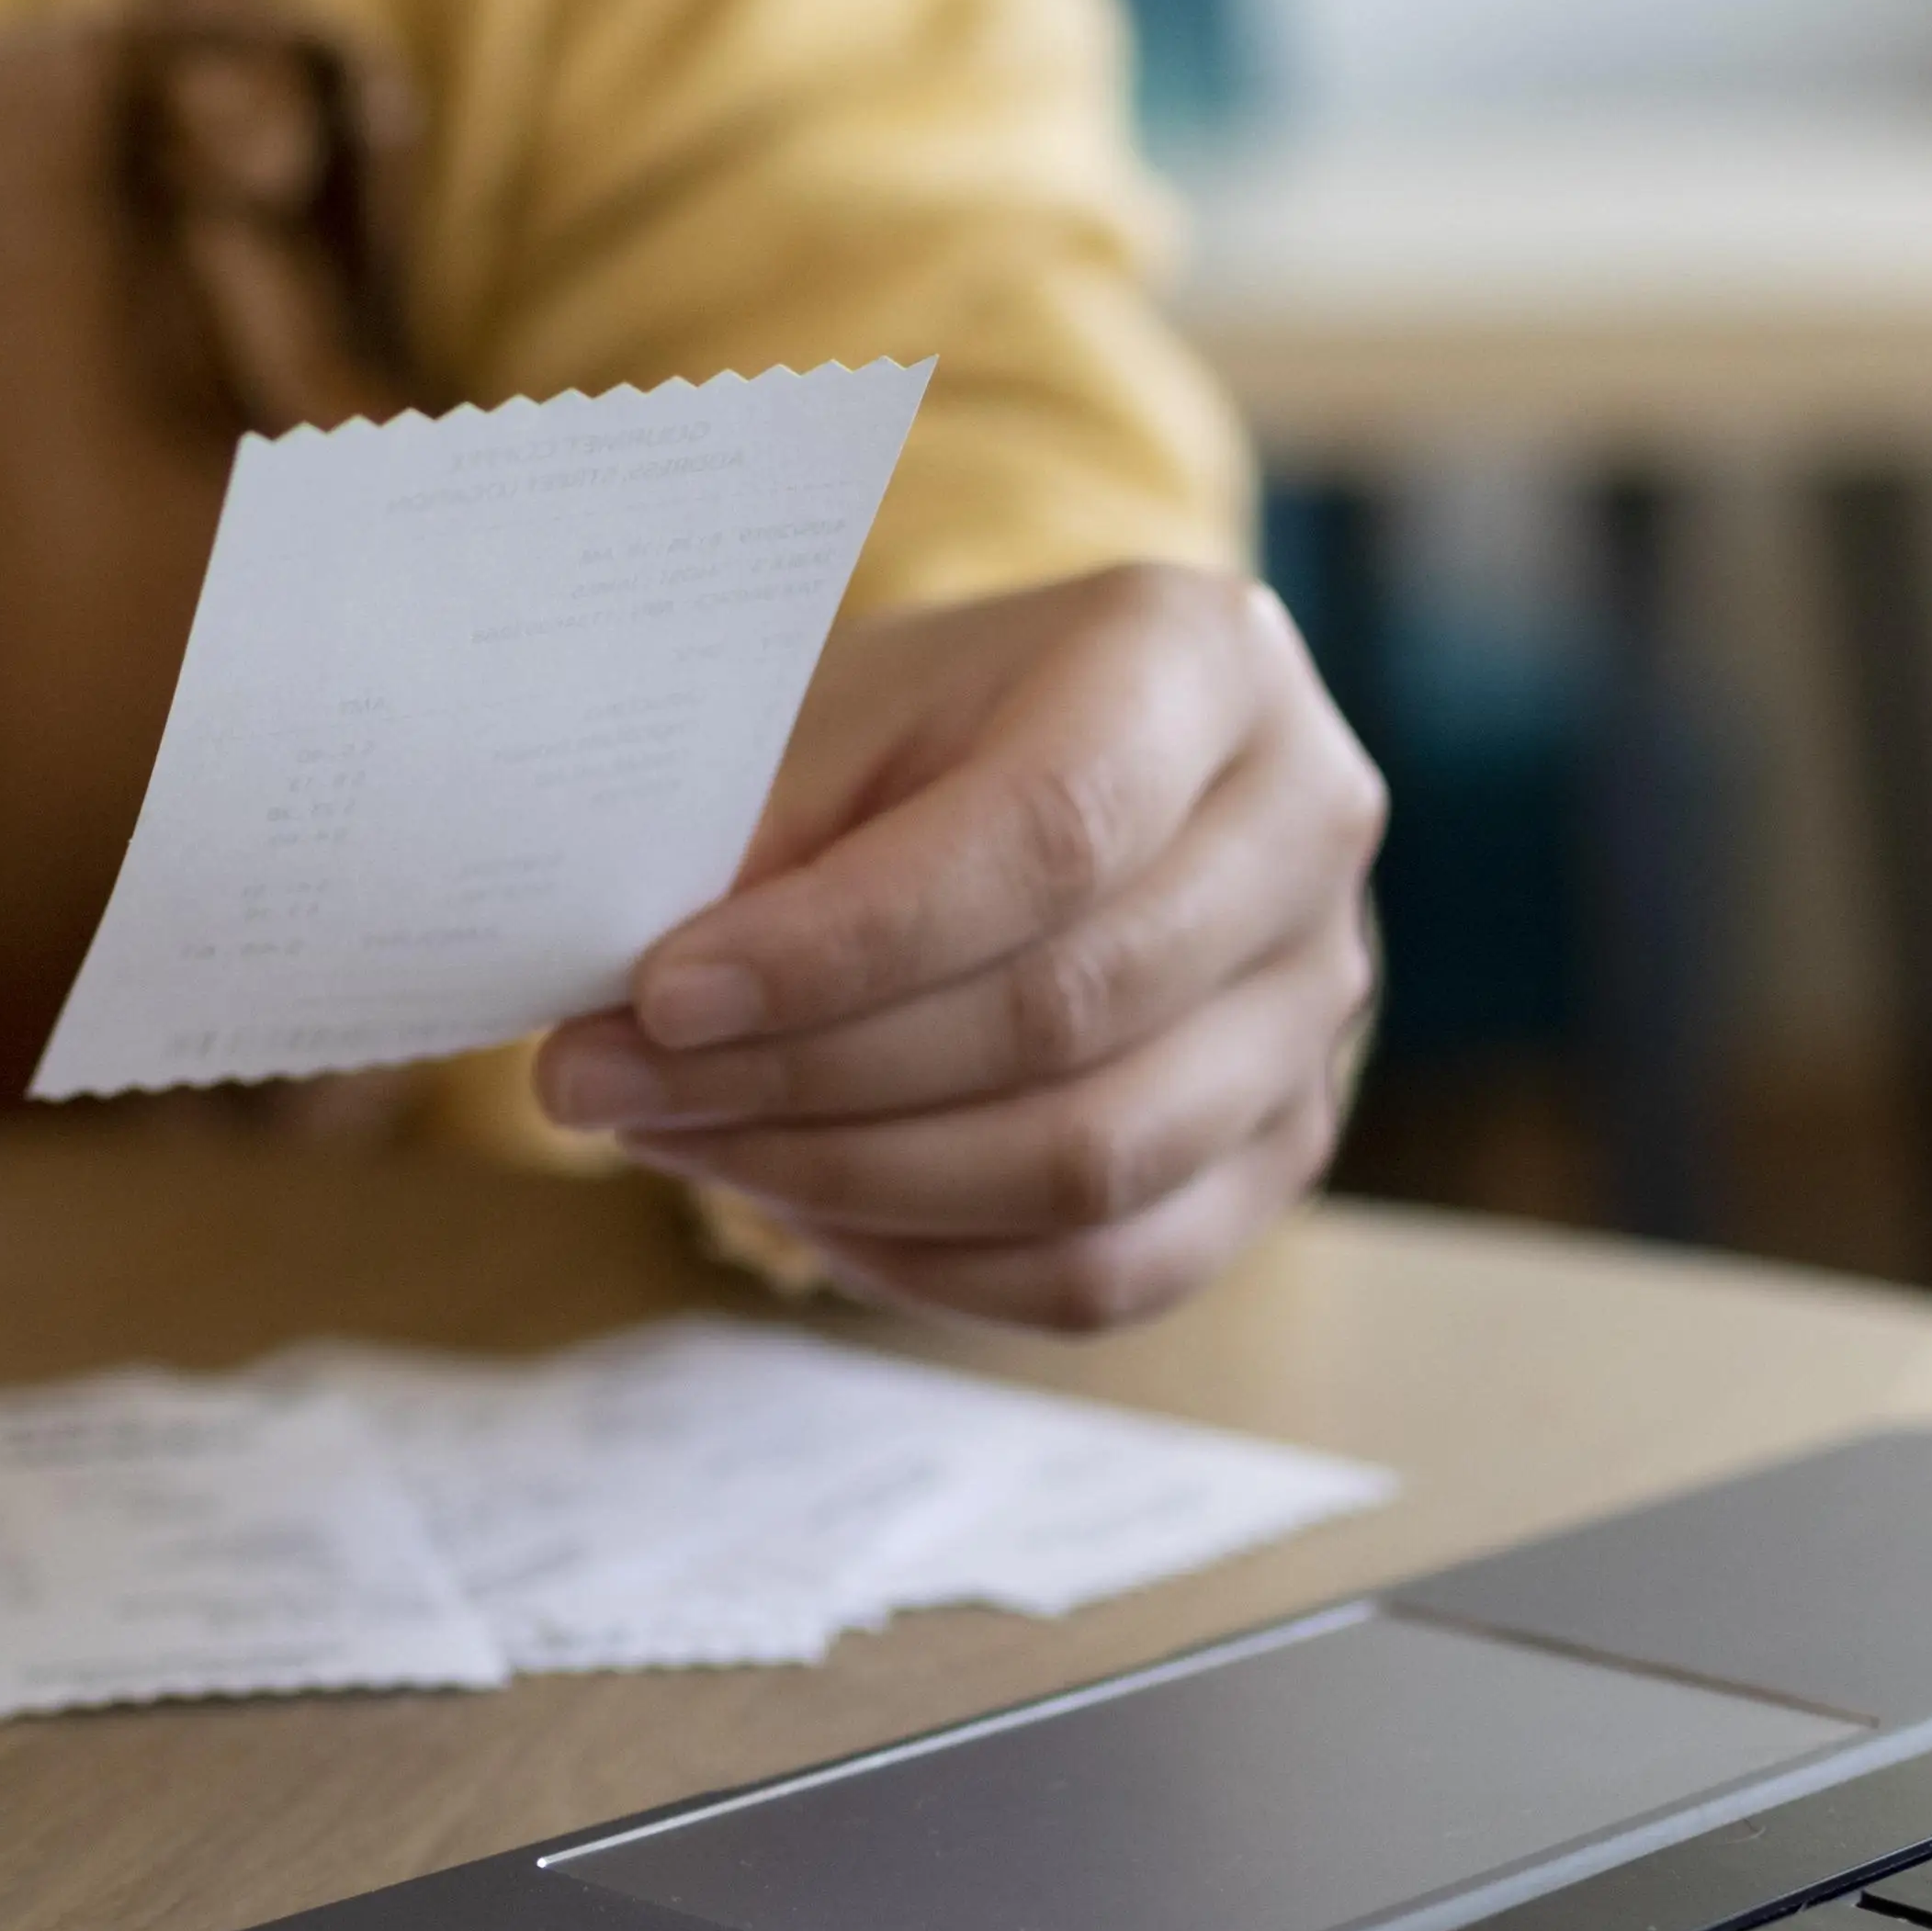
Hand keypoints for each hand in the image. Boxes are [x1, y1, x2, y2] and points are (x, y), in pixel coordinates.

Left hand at [533, 566, 1384, 1329]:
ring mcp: (1321, 1000)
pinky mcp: (1286, 1141)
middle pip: (1065, 1012)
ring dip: (847, 1179)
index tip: (658, 993)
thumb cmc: (931, 729)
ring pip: (1090, 1163)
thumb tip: (633, 1014)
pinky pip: (1109, 1270)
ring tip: (679, 1139)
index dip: (842, 944)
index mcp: (1204, 660)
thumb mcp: (841, 719)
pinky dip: (931, 1261)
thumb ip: (765, 841)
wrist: (1063, 765)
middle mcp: (1307, 824)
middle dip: (804, 1073)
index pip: (1046, 833)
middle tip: (610, 1085)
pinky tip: (800, 1205)